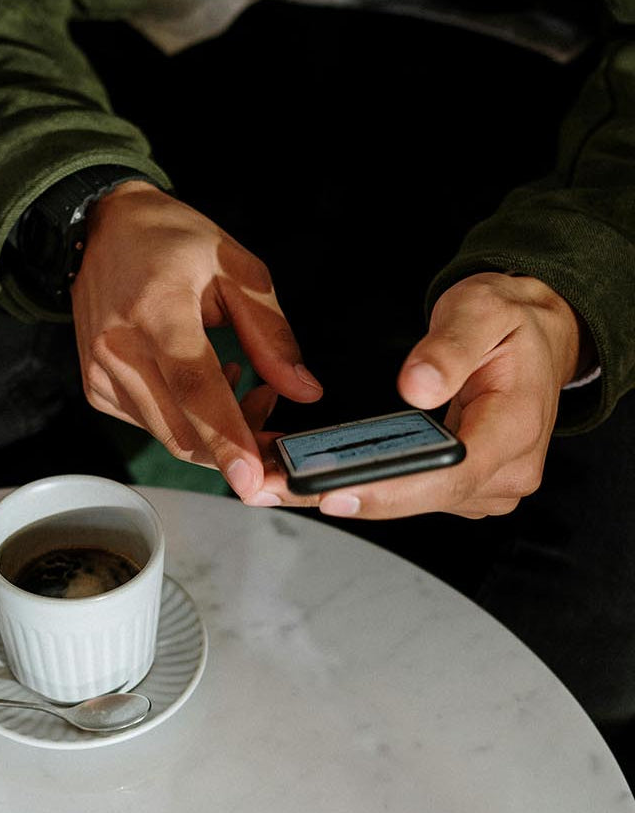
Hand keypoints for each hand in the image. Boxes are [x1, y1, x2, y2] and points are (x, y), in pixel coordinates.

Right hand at [70, 182, 321, 502]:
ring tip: (243, 382)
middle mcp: (119, 347)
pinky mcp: (96, 388)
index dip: (226, 436)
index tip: (251, 479)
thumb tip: (305, 392)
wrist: (100, 228)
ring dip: (216, 434)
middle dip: (237, 447)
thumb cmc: (172, 241)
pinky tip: (204, 382)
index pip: (193, 385)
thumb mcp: (236, 267)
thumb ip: (271, 333)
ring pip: (169, 436)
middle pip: (182, 428)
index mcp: (157, 308)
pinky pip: (152, 426)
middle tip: (274, 420)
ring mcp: (101, 372)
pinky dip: (188, 421)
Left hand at [255, 272, 583, 517]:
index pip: (449, 474)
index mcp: (515, 428)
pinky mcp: (462, 487)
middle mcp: (505, 470)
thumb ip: (449, 347)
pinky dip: (364, 485)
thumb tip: (417, 387)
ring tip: (280, 479)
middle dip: (345, 494)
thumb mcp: (482, 310)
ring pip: (409, 502)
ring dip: (346, 492)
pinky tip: (316, 476)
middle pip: (419, 498)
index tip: (334, 492)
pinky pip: (409, 494)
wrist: (538, 335)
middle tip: (275, 487)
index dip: (390, 490)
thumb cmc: (510, 322)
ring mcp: (484, 485)